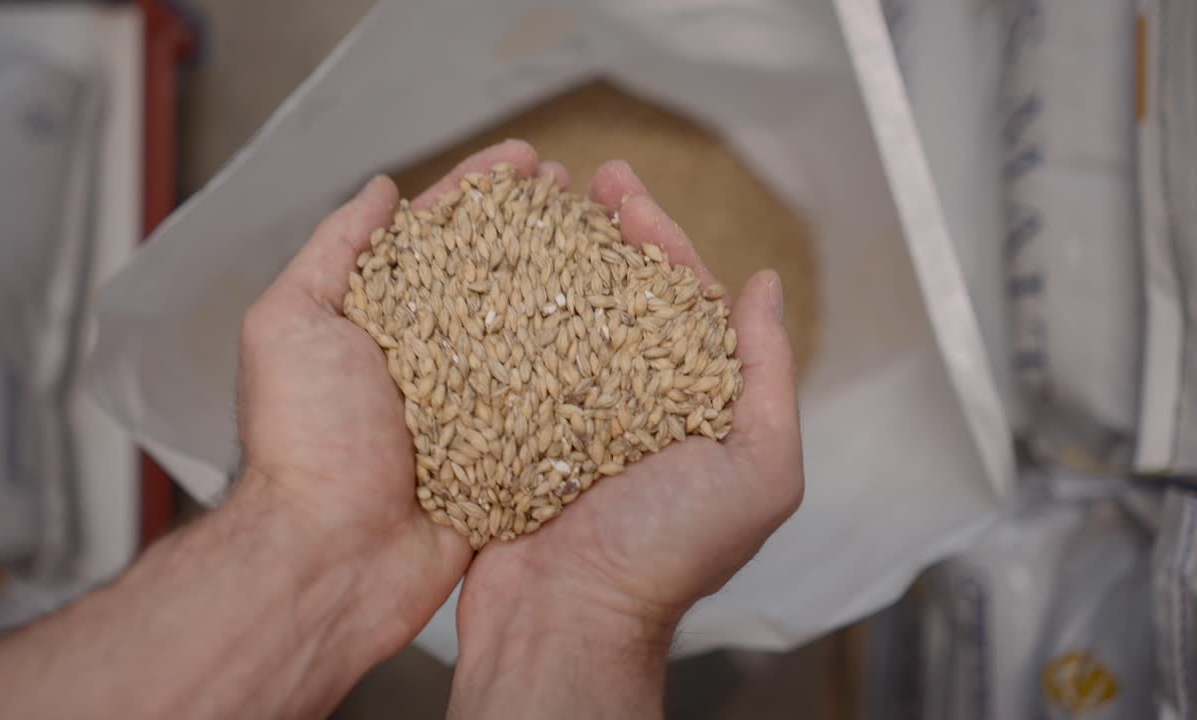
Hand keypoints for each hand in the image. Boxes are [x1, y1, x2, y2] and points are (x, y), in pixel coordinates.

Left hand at [235, 140, 561, 660]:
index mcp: (381, 319)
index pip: (439, 236)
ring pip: (531, 331)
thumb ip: (334, 251)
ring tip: (612, 240)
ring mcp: (473, 402)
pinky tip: (620, 333)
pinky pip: (551, 402)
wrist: (332, 553)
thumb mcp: (290, 323)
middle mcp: (431, 355)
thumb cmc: (303, 440)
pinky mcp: (505, 450)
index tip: (526, 159)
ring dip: (569, 286)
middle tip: (580, 192)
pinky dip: (583, 368)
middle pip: (494, 274)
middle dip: (537, 229)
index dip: (482, 192)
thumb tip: (379, 190)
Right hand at [451, 160, 802, 717]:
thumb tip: (767, 286)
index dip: (655, 237)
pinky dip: (498, 318)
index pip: (678, 300)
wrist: (566, 620)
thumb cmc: (666, 556)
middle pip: (615, 297)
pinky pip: (508, 363)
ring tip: (526, 210)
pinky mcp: (514, 433)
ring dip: (547, 263)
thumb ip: (766, 375)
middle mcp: (632, 404)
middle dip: (599, 234)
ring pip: (560, 320)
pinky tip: (481, 278)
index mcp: (691, 405)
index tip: (624, 188)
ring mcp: (570, 416)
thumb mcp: (758, 469)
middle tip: (574, 179)